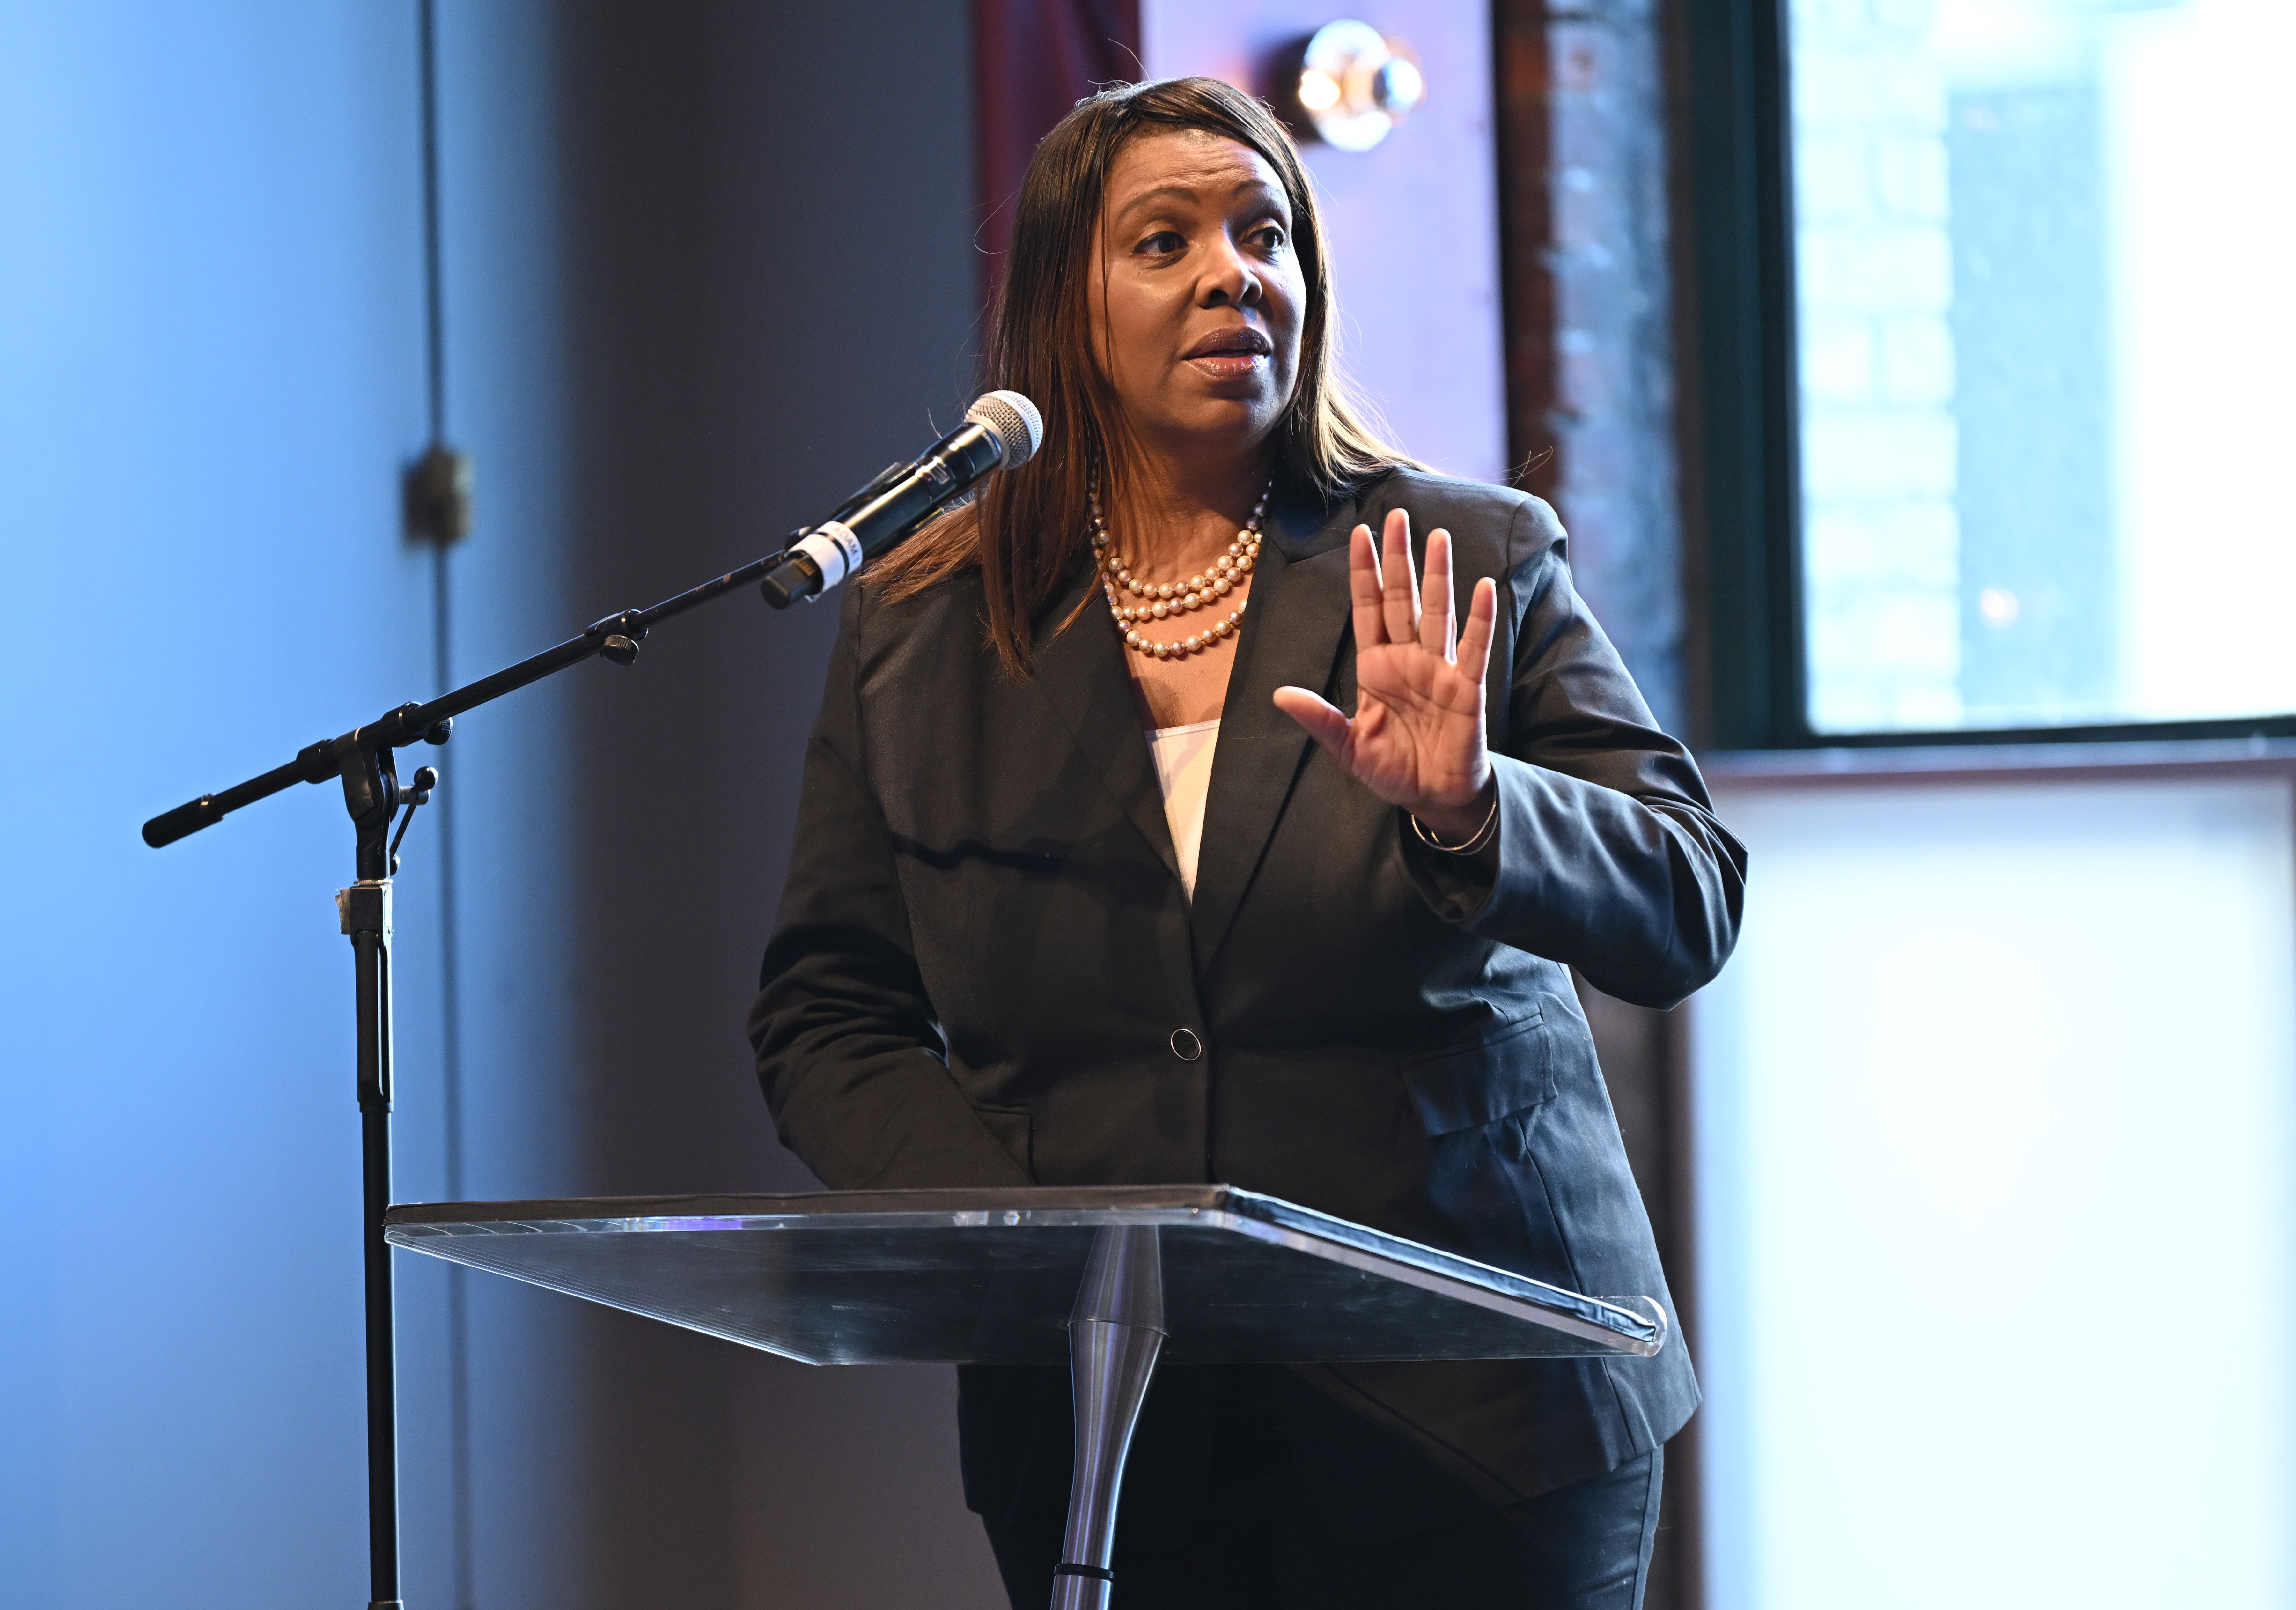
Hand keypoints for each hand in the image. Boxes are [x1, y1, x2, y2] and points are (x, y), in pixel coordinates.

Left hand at [1272, 508, 1497, 838]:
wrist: (1432, 798)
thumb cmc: (1392, 771)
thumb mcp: (1346, 747)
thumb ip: (1318, 719)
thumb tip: (1279, 694)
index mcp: (1376, 668)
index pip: (1369, 610)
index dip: (1364, 574)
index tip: (1359, 534)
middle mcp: (1408, 660)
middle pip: (1402, 599)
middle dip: (1398, 559)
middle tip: (1397, 516)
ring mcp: (1439, 670)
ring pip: (1437, 613)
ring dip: (1439, 575)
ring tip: (1438, 536)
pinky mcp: (1467, 689)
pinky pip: (1474, 649)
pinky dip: (1479, 619)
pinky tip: (1484, 588)